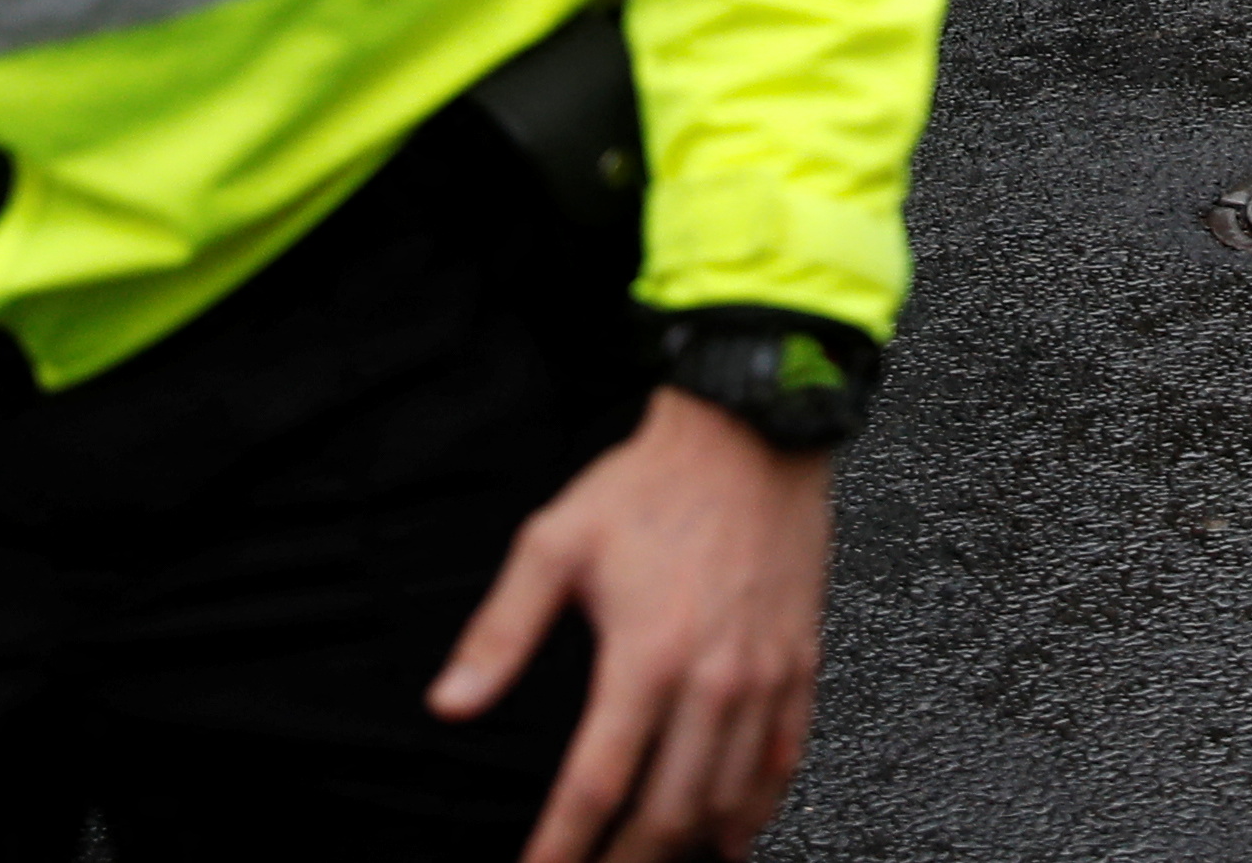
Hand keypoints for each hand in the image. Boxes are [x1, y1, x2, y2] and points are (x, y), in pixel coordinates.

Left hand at [434, 387, 840, 862]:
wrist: (752, 431)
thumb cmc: (651, 483)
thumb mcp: (555, 544)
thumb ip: (501, 632)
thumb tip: (451, 704)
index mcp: (646, 656)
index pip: (595, 786)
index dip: (562, 847)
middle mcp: (713, 680)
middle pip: (668, 812)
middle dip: (626, 862)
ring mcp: (764, 676)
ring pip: (729, 799)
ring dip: (689, 846)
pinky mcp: (800, 661)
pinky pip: (784, 759)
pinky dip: (756, 809)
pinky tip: (732, 833)